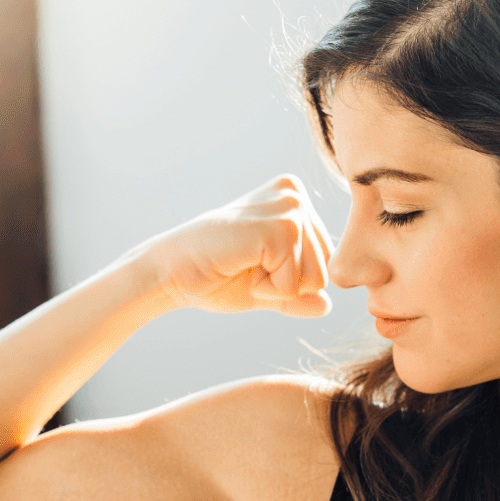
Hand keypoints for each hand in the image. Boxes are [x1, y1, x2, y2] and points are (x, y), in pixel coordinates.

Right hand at [139, 175, 334, 317]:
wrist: (171, 272)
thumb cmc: (214, 276)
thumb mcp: (266, 289)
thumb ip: (298, 295)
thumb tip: (328, 306)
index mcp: (294, 200)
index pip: (324, 261)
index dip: (288, 279)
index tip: (251, 262)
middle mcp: (294, 194)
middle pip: (325, 270)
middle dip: (286, 284)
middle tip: (245, 264)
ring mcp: (289, 208)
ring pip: (315, 279)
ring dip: (276, 286)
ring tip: (243, 264)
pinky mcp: (280, 229)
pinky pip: (294, 283)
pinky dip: (266, 288)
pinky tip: (239, 266)